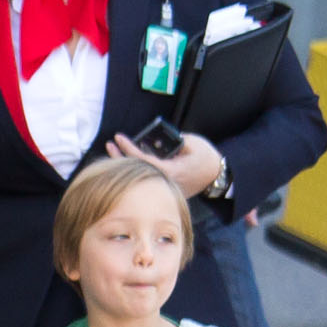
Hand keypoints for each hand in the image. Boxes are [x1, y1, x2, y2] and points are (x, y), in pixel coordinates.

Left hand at [108, 127, 224, 201]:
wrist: (216, 176)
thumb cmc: (206, 158)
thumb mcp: (192, 143)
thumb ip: (174, 140)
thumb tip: (156, 139)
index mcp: (169, 171)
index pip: (141, 160)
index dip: (128, 148)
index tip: (118, 138)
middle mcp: (162, 182)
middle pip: (134, 171)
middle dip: (119, 157)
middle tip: (110, 144)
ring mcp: (161, 188)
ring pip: (137, 176)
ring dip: (124, 164)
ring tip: (114, 151)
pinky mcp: (162, 189)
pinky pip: (143, 179)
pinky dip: (134, 170)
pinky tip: (125, 161)